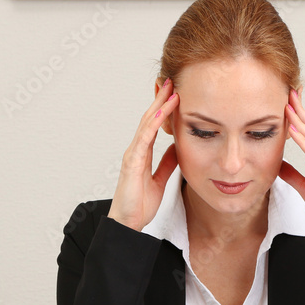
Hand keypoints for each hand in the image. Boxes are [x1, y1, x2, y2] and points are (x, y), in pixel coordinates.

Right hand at [108, 79, 179, 231]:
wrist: (129, 224)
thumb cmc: (140, 204)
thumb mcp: (160, 180)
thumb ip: (166, 164)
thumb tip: (176, 149)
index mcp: (143, 153)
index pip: (154, 125)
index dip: (164, 108)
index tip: (175, 93)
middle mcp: (136, 150)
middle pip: (149, 118)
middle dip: (161, 99)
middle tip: (172, 81)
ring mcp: (133, 155)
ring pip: (146, 124)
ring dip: (159, 106)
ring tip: (171, 90)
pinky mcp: (132, 163)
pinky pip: (144, 140)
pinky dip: (153, 125)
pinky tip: (162, 113)